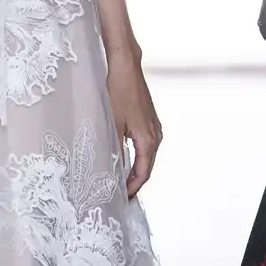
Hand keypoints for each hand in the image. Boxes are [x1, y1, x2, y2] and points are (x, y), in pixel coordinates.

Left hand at [106, 47, 162, 197]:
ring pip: (145, 156)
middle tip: (117, 195)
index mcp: (148, 139)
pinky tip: (122, 159)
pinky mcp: (149, 120)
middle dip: (133, 182)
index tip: (120, 200)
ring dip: (134, 169)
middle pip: (146, 167)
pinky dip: (135, 156)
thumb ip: (113, 149)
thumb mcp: (111, 123)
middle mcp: (156, 135)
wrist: (126, 66)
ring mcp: (154, 127)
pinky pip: (144, 146)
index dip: (132, 189)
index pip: (143, 173)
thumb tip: (110, 171)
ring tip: (118, 180)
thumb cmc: (118, 92)